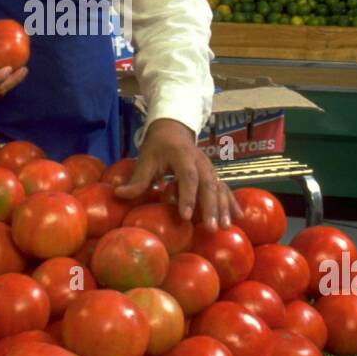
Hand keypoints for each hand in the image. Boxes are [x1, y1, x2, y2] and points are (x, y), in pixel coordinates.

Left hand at [114, 119, 242, 230]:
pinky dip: (232, 202)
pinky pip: (225, 188)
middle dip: (211, 207)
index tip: (185, 216)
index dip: (187, 196)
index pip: (188, 176)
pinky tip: (238, 216)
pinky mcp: (214, 174)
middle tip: (210, 227)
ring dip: (223, 207)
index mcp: (182, 155)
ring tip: (225, 227)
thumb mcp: (145, 159)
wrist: (174, 128)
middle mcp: (200, 161)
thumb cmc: (158, 145)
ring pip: (219, 187)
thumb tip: (118, 195)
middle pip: (208, 184)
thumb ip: (136, 179)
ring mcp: (210, 167)